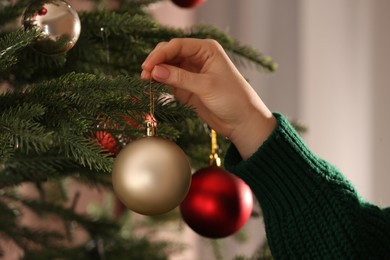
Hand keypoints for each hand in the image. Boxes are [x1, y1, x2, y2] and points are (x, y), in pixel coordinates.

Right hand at [141, 38, 275, 158]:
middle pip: (170, 53)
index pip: (177, 45)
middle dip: (156, 61)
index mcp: (206, 50)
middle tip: (144, 74)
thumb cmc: (232, 99)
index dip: (160, 54)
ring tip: (145, 80)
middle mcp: (198, 57)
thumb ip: (179, 78)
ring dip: (156, 72)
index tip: (148, 66)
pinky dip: (160, 82)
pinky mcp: (187, 87)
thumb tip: (155, 71)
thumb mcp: (205, 86)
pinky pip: (169, 80)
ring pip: (167, 66)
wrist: (242, 121)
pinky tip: (152, 85)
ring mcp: (191, 72)